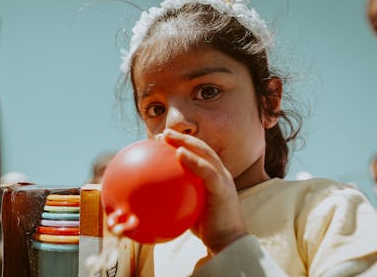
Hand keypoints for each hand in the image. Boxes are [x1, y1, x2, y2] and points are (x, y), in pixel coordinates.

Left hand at [160, 129, 247, 253]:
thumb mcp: (188, 209)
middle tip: (163, 133)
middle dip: (182, 137)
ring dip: (186, 142)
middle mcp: (220, 173)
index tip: (162, 141)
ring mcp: (223, 179)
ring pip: (205, 153)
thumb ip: (176, 198)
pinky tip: (178, 153)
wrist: (226, 243)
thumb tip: (150, 198)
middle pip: (202, 148)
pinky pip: (207, 171)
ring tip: (168, 136)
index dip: (183, 144)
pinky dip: (193, 160)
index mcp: (214, 176)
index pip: (199, 154)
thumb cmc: (206, 228)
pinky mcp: (223, 188)